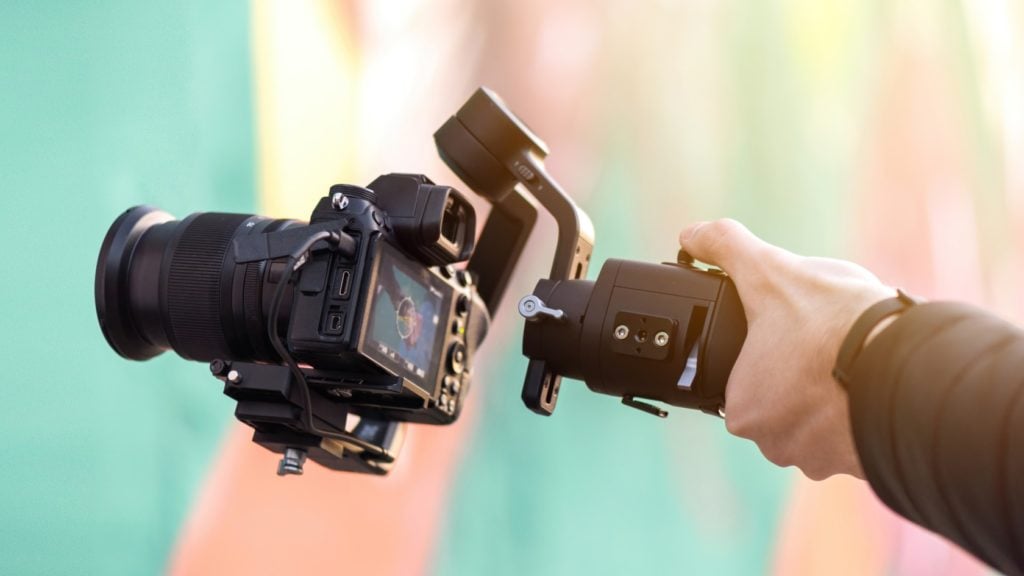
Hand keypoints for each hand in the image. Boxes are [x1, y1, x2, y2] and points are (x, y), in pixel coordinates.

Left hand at [679, 219, 894, 479]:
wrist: (915, 369)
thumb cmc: (838, 326)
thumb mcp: (771, 271)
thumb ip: (727, 248)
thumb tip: (692, 233)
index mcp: (744, 410)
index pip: (746, 377)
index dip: (768, 349)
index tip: (792, 333)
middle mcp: (777, 446)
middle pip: (783, 398)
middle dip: (801, 372)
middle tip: (823, 343)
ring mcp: (822, 459)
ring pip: (820, 417)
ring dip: (833, 394)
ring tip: (851, 360)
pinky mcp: (862, 466)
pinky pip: (854, 434)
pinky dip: (862, 412)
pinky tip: (872, 385)